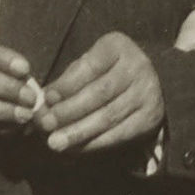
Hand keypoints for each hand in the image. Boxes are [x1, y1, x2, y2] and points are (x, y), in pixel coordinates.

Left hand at [35, 32, 163, 152]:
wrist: (147, 82)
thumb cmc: (106, 71)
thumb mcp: (89, 63)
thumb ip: (68, 80)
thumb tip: (45, 104)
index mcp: (118, 46)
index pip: (90, 66)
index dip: (67, 84)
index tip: (47, 98)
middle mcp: (138, 67)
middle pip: (100, 93)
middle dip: (69, 111)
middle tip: (46, 124)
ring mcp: (147, 93)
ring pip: (109, 116)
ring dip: (79, 132)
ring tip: (56, 142)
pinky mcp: (150, 117)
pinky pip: (119, 133)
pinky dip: (95, 143)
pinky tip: (76, 148)